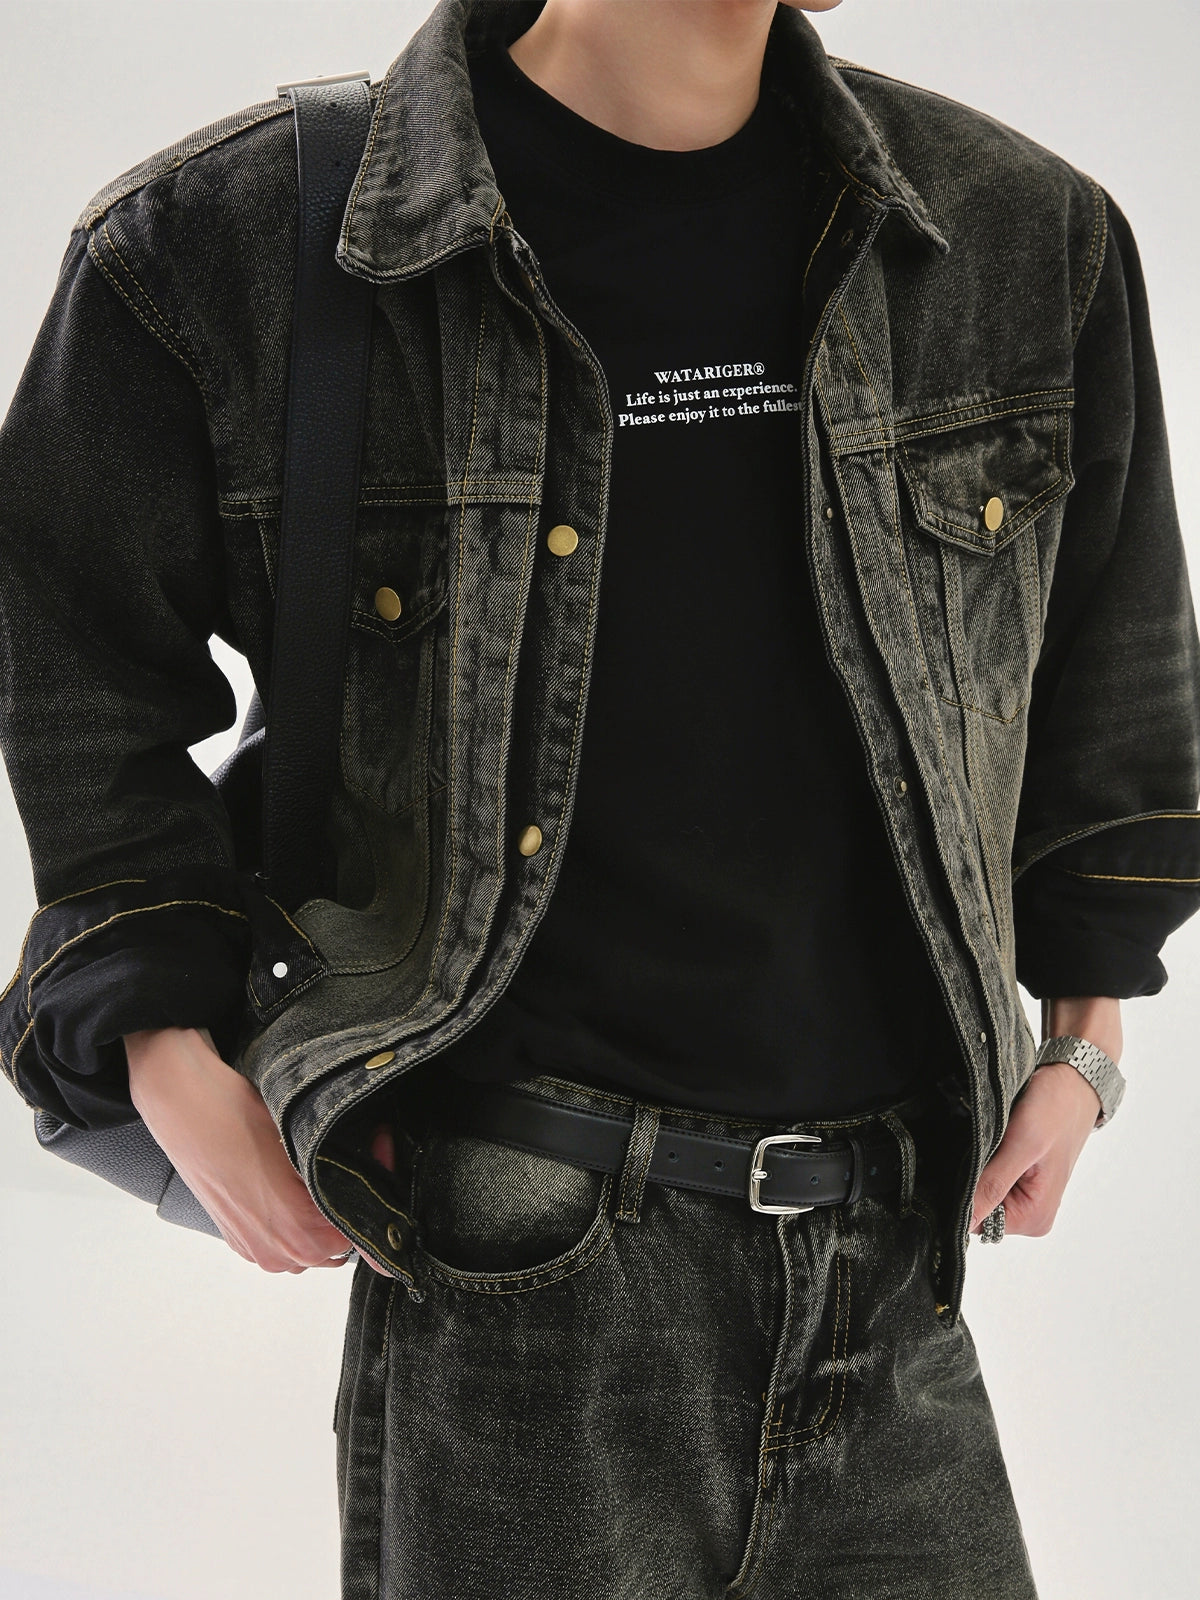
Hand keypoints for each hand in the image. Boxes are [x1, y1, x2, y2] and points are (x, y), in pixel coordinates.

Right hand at [124, 1025, 361, 1273]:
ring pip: (314, 1247)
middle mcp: (280, 1252)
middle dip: (353, 1202)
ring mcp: (257, 1249)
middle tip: (360, 1156)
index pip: (363, 1228)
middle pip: (342, 1243)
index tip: (379, 1149)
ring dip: (326, 1216)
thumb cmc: (239, 1115)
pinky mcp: (239, 1240)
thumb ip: (339, 1171)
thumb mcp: (304, 1140)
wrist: (184, 1105)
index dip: (379, 1185)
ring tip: (326, 1170)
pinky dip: (297, 1221)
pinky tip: (296, 1184)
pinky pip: (285, 1243)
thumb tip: (372, 1172)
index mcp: (301, 1231)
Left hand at [969, 1059, 1101, 1236]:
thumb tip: (965, 1221)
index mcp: (1034, 1217)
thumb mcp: (1022, 1145)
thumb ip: (993, 1184)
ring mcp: (1026, 1197)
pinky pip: (989, 1176)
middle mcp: (1031, 1214)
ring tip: (994, 1141)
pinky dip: (986, 1158)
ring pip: (980, 1189)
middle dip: (971, 1177)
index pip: (975, 1222)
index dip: (962, 1195)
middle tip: (984, 1146)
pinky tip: (996, 1141)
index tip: (967, 1164)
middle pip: (977, 1206)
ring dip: (978, 1165)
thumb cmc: (1056, 1109)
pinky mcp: (1020, 1178)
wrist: (1073, 1084)